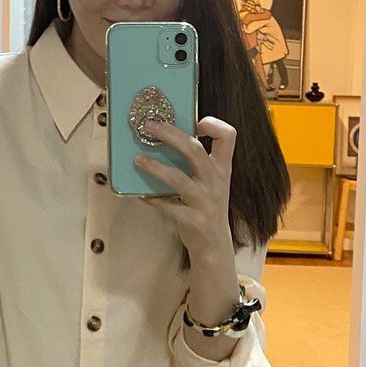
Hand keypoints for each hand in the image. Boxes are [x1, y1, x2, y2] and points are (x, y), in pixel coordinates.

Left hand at [132, 115, 235, 259]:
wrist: (214, 244)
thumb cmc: (207, 206)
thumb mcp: (212, 181)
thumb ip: (198, 162)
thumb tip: (166, 136)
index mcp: (222, 168)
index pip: (228, 136)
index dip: (213, 124)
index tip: (195, 122)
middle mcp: (216, 182)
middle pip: (195, 150)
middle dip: (170, 134)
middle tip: (150, 126)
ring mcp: (204, 201)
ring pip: (178, 178)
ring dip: (155, 167)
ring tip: (137, 159)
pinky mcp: (192, 220)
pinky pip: (167, 206)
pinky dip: (151, 198)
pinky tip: (139, 194)